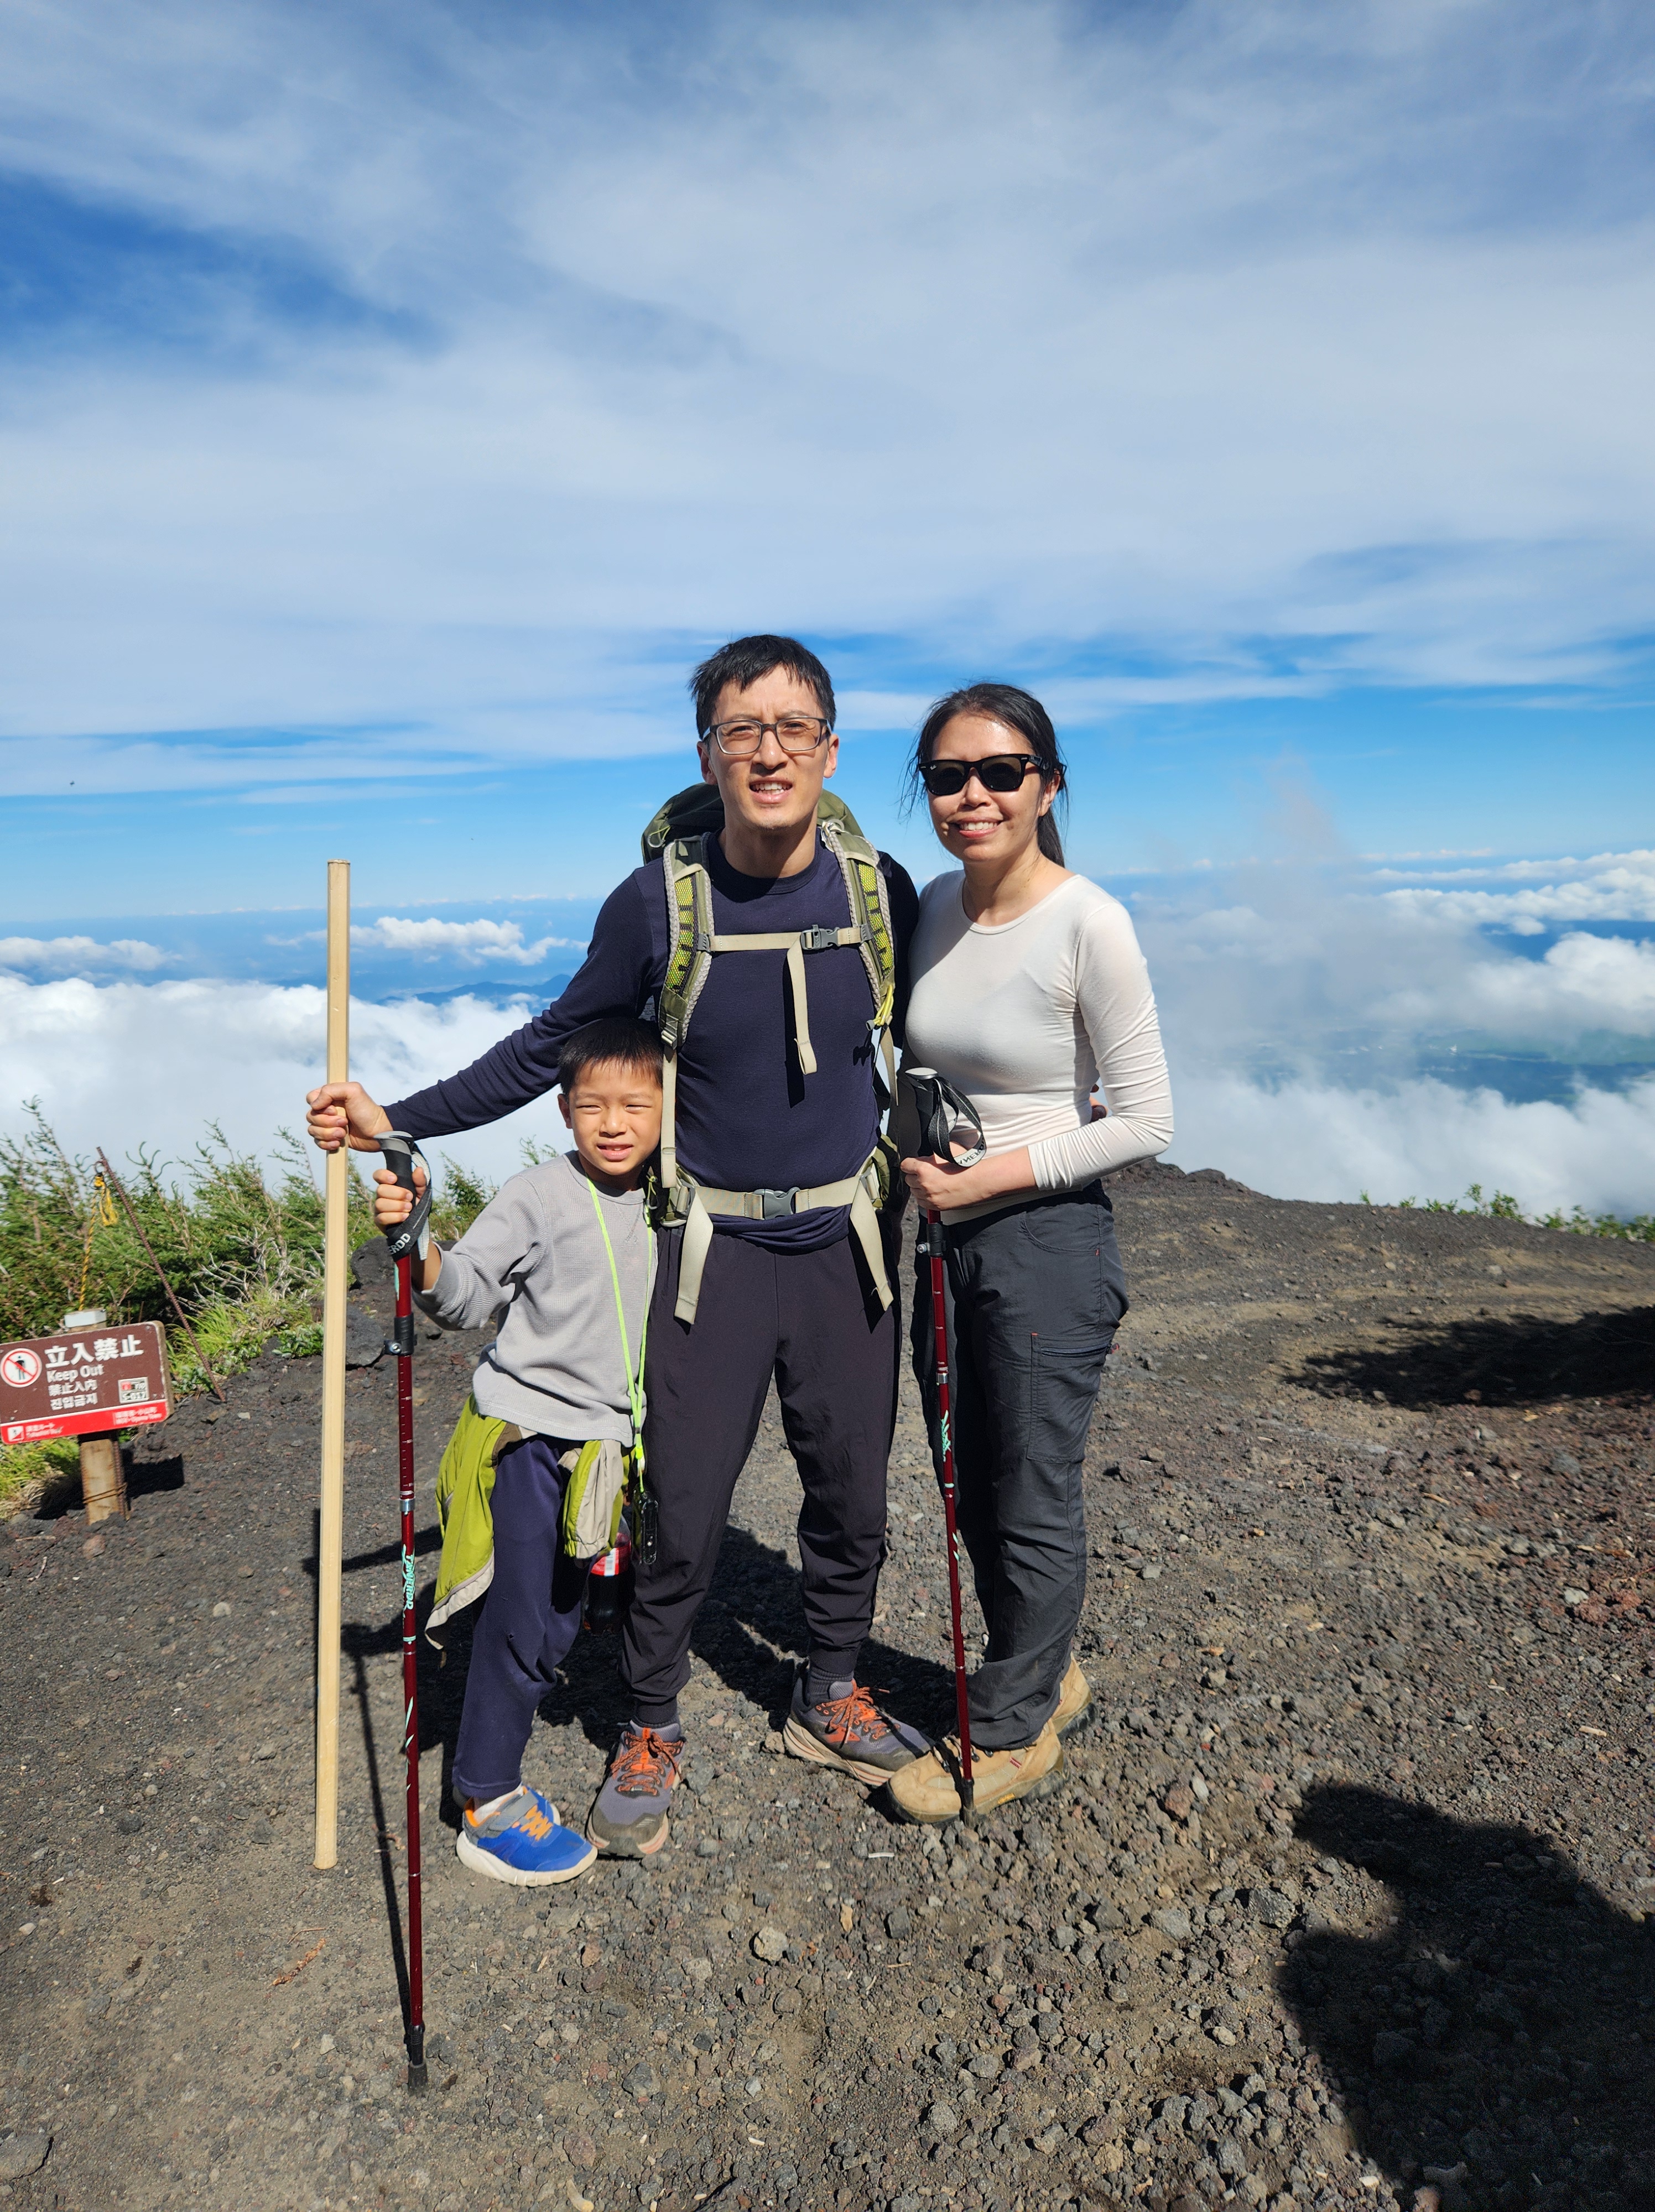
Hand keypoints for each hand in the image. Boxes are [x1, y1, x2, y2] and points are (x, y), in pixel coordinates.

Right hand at [306, 1081, 391, 1153]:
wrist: (378, 1133)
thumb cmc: (368, 1111)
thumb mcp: (353, 1091)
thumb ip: (330, 1090)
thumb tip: (314, 1104)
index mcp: (330, 1097)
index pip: (310, 1099)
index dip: (319, 1106)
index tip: (334, 1110)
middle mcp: (327, 1111)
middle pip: (311, 1117)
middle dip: (327, 1122)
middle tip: (344, 1122)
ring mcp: (328, 1125)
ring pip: (313, 1131)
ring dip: (328, 1134)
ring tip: (343, 1133)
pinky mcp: (331, 1138)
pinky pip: (318, 1142)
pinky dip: (327, 1144)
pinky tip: (339, 1142)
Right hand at [371, 1160, 428, 1228]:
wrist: (418, 1224)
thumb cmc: (417, 1205)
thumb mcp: (421, 1192)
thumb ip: (420, 1181)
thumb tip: (418, 1169)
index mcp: (389, 1185)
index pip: (378, 1175)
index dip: (383, 1175)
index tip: (395, 1179)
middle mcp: (381, 1195)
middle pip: (380, 1190)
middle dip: (397, 1193)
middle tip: (409, 1197)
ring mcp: (379, 1208)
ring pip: (380, 1204)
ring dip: (397, 1205)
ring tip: (409, 1208)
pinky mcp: (379, 1221)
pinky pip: (382, 1218)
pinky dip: (395, 1216)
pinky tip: (405, 1216)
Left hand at [901, 1143, 1035, 1213]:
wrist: (978, 1181)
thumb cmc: (965, 1165)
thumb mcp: (946, 1152)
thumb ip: (931, 1155)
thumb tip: (925, 1158)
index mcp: (923, 1169)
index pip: (905, 1165)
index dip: (910, 1163)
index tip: (913, 1163)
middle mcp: (923, 1184)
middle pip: (908, 1179)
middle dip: (915, 1174)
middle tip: (926, 1172)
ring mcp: (929, 1197)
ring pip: (914, 1191)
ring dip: (919, 1186)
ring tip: (932, 1181)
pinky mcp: (935, 1206)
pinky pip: (921, 1202)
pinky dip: (925, 1196)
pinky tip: (935, 1190)